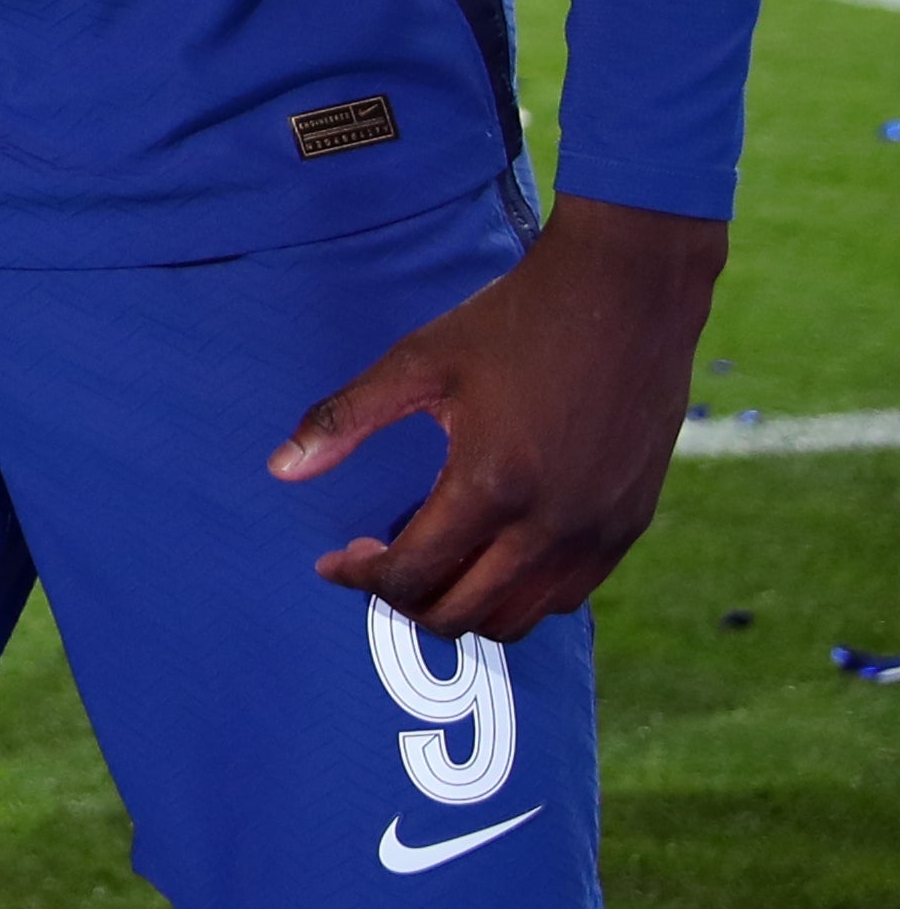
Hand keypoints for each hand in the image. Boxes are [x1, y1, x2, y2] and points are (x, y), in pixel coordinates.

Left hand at [271, 191, 727, 639]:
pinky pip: (569, 595)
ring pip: (518, 619)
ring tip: (431, 560)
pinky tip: (490, 547)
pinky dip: (518, 592)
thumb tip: (279, 470)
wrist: (628, 290)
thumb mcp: (418, 361)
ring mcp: (599, 531)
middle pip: (461, 616)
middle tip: (378, 561)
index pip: (412, 575)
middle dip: (404, 600)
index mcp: (492, 485)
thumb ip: (344, 420)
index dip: (360, 578)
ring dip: (463, 605)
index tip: (335, 560)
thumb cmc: (516, 320)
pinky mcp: (629, 524)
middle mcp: (552, 525)